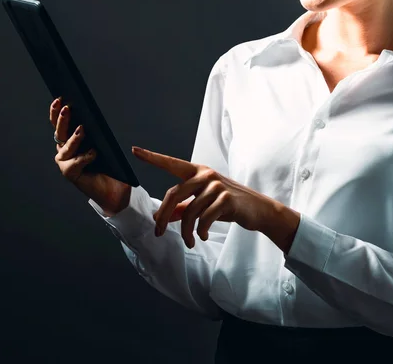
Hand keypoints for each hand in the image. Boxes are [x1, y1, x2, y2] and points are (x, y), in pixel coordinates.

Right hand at [51, 97, 130, 215]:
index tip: (60, 98)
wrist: (112, 187)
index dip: (56, 111)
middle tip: (67, 108)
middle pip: (60, 132)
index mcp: (69, 139)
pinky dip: (85, 157)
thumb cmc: (107, 162)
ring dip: (74, 138)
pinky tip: (93, 153)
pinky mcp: (70, 173)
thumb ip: (94, 130)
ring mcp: (65, 162)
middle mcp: (64, 150)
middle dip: (62, 120)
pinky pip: (76, 163)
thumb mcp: (101, 141)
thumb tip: (91, 113)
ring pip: (66, 147)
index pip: (59, 123)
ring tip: (82, 129)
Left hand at [131, 146, 276, 248]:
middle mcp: (205, 175)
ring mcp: (216, 186)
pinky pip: (204, 219)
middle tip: (158, 231)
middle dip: (163, 215)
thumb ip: (183, 207)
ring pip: (189, 211)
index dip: (152, 157)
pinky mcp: (226, 199)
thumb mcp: (204, 203)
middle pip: (174, 194)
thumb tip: (162, 216)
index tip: (135, 150)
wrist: (257, 210)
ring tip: (189, 241)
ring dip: (186, 231)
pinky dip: (200, 231)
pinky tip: (202, 236)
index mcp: (197, 172)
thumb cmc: (228, 204)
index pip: (171, 163)